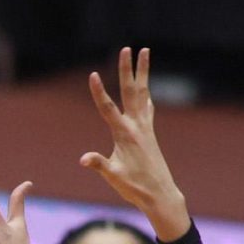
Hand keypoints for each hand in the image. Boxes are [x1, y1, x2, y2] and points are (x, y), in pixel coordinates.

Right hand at [81, 49, 188, 240]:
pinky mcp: (149, 133)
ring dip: (142, 73)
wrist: (160, 195)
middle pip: (131, 91)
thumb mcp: (114, 177)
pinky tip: (145, 90)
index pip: (108, 109)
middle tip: (126, 48)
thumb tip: (83, 159)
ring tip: (144, 52)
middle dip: (127, 70)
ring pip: (142, 94)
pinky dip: (145, 94)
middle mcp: (137, 126)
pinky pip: (147, 107)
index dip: (98, 92)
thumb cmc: (135, 187)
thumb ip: (99, 164)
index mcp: (125, 135)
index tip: (92, 75)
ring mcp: (145, 128)